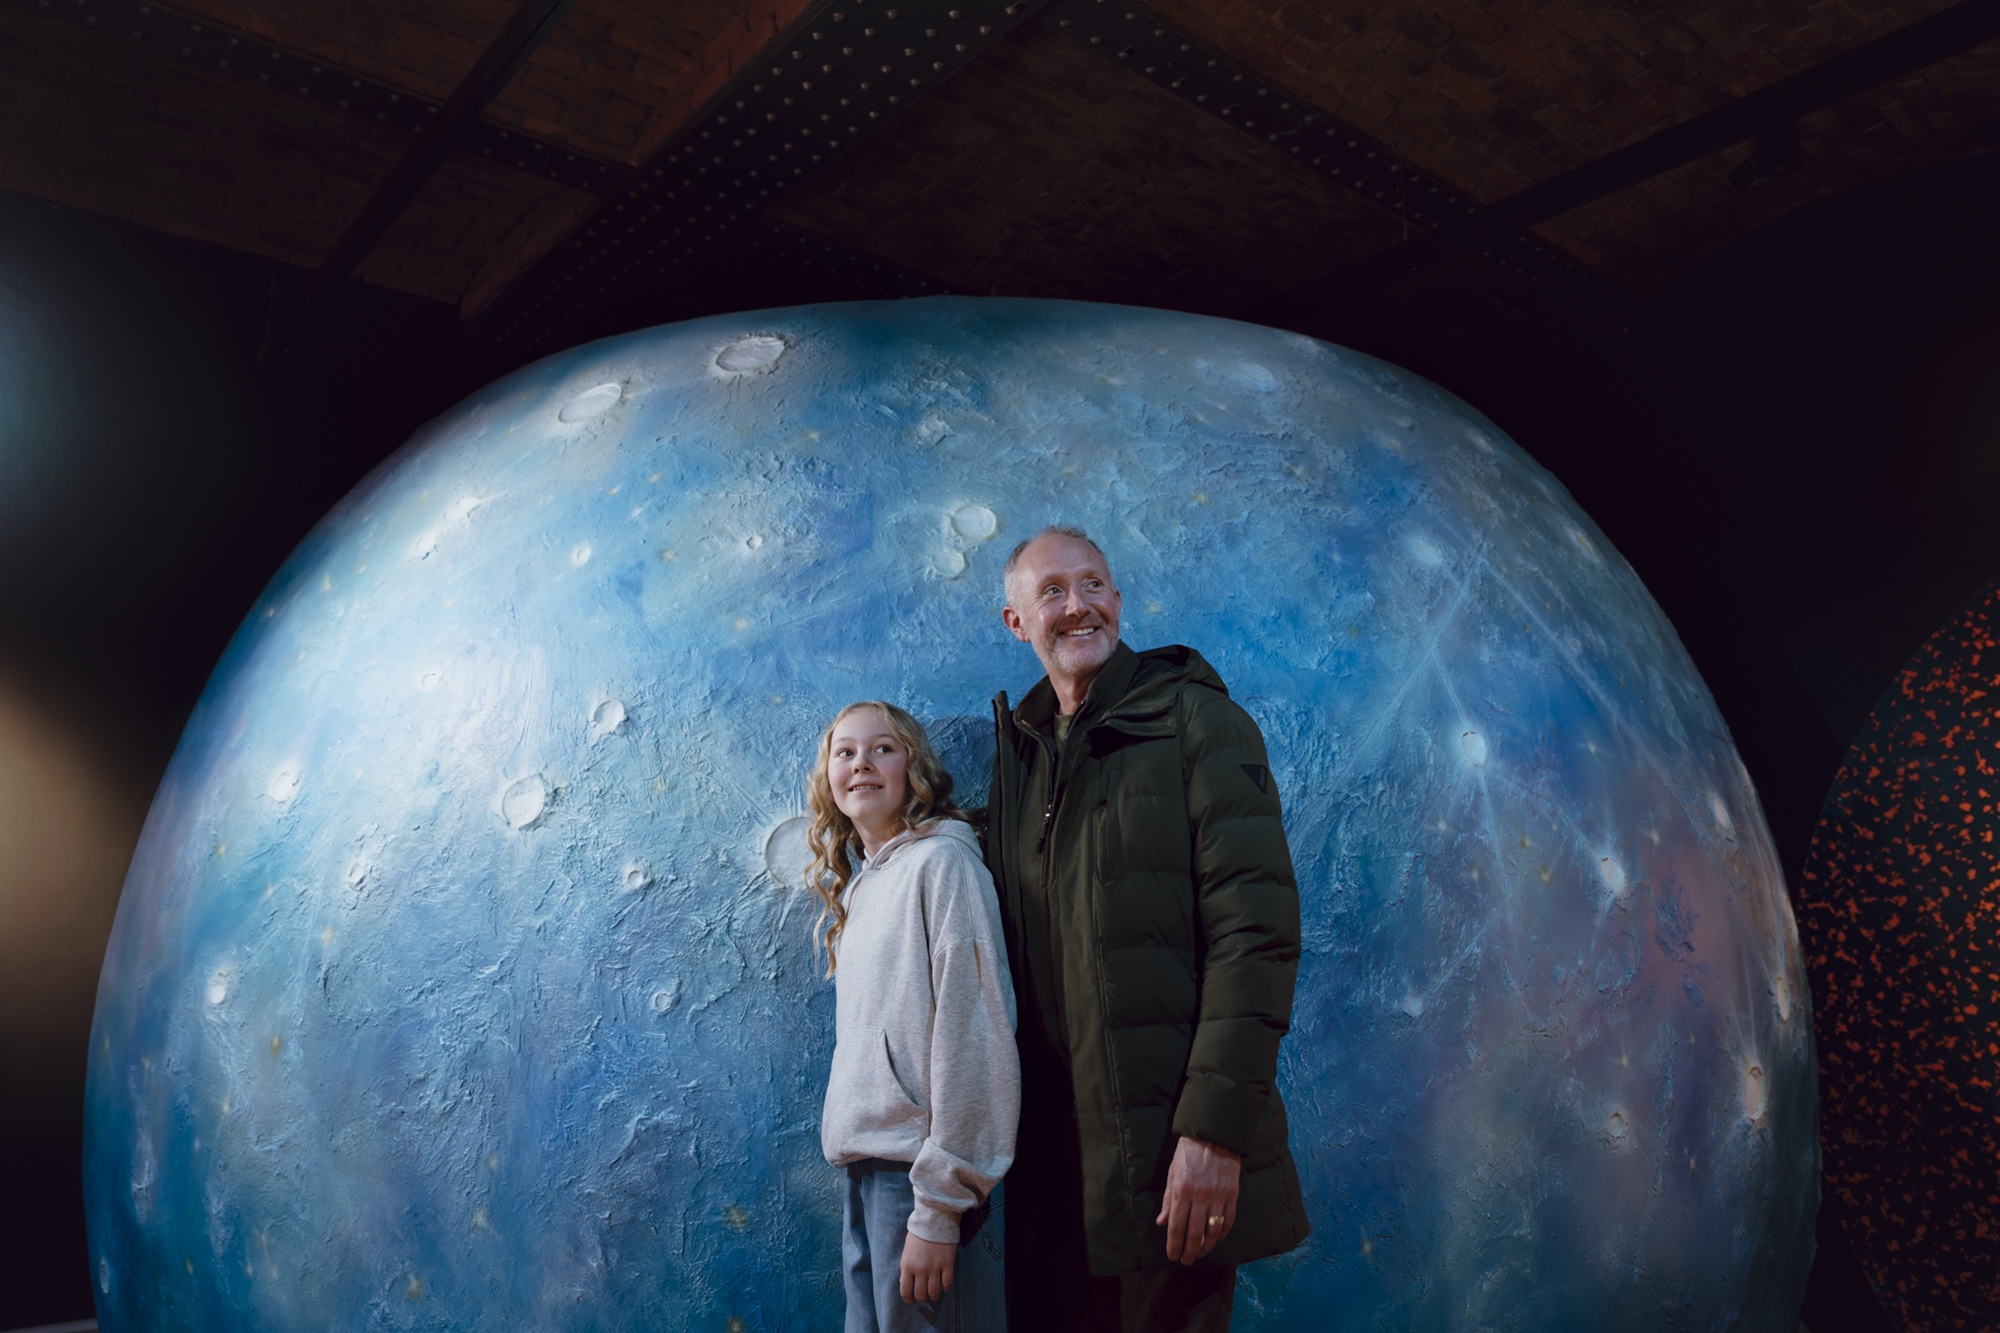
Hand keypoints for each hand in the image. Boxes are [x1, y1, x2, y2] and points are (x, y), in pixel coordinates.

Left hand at [899, 1234, 956, 1304]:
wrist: (934, 1220)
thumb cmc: (918, 1235)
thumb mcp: (906, 1252)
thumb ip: (906, 1268)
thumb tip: (905, 1283)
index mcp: (907, 1266)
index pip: (905, 1291)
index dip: (908, 1299)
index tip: (911, 1300)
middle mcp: (920, 1269)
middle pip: (920, 1294)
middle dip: (922, 1298)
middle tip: (924, 1296)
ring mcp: (935, 1267)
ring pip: (934, 1292)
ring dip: (934, 1296)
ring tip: (934, 1294)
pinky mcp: (948, 1264)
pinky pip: (947, 1283)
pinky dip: (945, 1288)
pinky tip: (944, 1285)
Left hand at [1155, 1135, 1242, 1264]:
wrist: (1214, 1134)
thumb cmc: (1189, 1152)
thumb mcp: (1173, 1172)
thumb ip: (1169, 1199)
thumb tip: (1162, 1222)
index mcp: (1182, 1190)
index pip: (1177, 1226)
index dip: (1174, 1245)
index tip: (1173, 1256)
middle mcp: (1200, 1196)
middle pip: (1195, 1233)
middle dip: (1189, 1251)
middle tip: (1186, 1261)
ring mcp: (1218, 1196)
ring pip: (1213, 1230)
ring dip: (1206, 1246)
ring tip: (1200, 1254)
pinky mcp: (1232, 1194)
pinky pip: (1228, 1220)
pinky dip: (1223, 1233)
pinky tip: (1217, 1239)